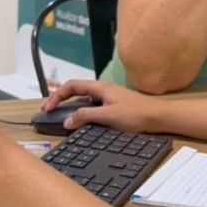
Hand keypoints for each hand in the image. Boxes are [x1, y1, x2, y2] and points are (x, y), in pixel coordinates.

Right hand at [42, 79, 162, 131]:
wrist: (159, 116)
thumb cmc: (136, 114)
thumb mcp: (107, 116)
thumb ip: (86, 116)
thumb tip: (67, 121)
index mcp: (100, 87)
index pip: (72, 85)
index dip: (57, 95)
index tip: (48, 108)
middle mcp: (103, 89)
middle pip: (76, 89)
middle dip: (61, 98)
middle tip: (49, 111)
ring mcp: (109, 97)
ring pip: (84, 98)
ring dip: (71, 105)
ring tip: (61, 116)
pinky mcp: (114, 105)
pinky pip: (92, 105)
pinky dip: (82, 110)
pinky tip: (81, 121)